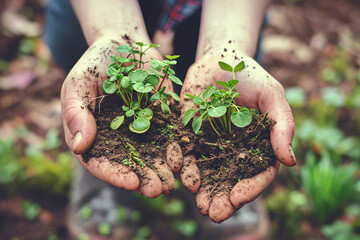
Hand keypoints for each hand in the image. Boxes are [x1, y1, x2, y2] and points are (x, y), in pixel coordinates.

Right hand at [61, 34, 176, 197]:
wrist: (124, 45)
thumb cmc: (95, 64)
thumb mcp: (78, 83)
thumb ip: (75, 112)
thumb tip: (79, 146)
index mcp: (94, 135)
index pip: (100, 163)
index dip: (115, 175)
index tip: (132, 182)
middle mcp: (117, 139)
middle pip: (129, 166)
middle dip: (144, 179)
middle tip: (158, 190)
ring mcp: (140, 132)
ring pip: (151, 158)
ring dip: (162, 172)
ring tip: (173, 183)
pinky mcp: (160, 121)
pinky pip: (169, 139)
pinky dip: (177, 151)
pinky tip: (185, 160)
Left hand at [179, 48, 295, 221]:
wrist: (218, 58)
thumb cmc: (250, 75)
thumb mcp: (272, 95)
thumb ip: (282, 125)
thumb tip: (289, 162)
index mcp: (257, 145)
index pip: (258, 174)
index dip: (251, 188)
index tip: (239, 197)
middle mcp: (234, 150)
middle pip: (231, 181)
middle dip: (224, 199)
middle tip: (215, 214)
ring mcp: (211, 144)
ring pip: (207, 173)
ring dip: (204, 191)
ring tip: (199, 205)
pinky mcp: (189, 134)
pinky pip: (185, 154)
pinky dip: (184, 166)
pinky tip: (182, 175)